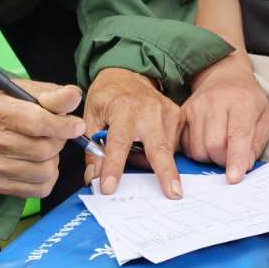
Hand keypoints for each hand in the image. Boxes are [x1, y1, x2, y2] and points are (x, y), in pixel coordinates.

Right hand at [0, 79, 84, 198]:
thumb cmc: (14, 106)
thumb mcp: (32, 93)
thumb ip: (55, 96)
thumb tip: (73, 96)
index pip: (35, 122)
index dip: (63, 126)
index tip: (77, 126)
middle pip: (41, 149)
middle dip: (58, 142)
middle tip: (57, 135)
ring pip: (43, 171)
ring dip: (53, 160)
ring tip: (46, 147)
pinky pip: (39, 189)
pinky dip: (49, 177)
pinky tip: (40, 163)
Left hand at [82, 67, 182, 197]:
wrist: (127, 74)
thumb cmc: (108, 96)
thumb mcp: (91, 117)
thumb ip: (92, 148)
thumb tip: (93, 178)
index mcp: (123, 108)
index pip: (118, 142)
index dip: (113, 166)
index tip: (109, 187)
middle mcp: (149, 110)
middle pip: (158, 147)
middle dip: (166, 171)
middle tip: (173, 193)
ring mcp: (167, 112)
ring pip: (166, 150)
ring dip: (155, 164)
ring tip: (140, 156)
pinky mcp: (178, 116)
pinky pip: (173, 144)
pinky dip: (163, 154)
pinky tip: (152, 147)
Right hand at [181, 57, 268, 182]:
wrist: (224, 76)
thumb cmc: (247, 100)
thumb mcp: (263, 117)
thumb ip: (256, 143)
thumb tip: (243, 166)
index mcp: (242, 102)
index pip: (238, 134)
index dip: (236, 158)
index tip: (233, 178)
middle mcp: (215, 102)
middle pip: (214, 145)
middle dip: (223, 160)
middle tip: (230, 158)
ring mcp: (196, 107)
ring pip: (197, 149)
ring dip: (209, 157)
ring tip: (218, 147)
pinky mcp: (182, 113)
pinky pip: (185, 145)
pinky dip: (196, 151)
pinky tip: (205, 142)